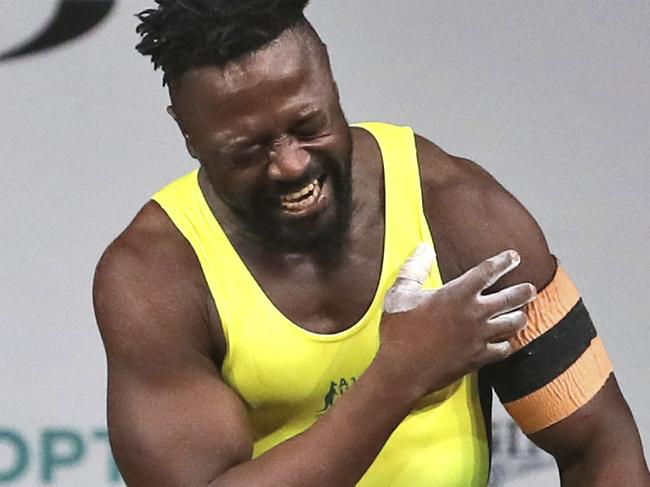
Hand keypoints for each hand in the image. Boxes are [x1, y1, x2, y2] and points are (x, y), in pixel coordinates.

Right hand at [376, 245, 536, 398]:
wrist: (402, 370)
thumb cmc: (399, 330)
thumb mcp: (401, 294)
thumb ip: (414, 268)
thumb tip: (424, 249)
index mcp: (458, 293)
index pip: (488, 271)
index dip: (504, 261)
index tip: (514, 257)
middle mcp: (475, 313)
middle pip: (511, 297)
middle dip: (524, 291)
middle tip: (530, 289)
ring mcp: (480, 337)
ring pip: (513, 324)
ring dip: (519, 317)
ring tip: (521, 314)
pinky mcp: (478, 358)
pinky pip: (504, 349)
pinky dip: (506, 344)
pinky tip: (505, 342)